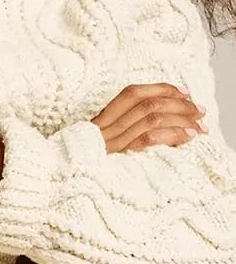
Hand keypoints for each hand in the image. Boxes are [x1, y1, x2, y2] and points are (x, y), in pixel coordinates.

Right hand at [90, 83, 207, 152]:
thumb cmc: (89, 158)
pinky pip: (148, 140)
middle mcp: (106, 124)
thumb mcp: (100, 139)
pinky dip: (171, 135)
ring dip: (180, 119)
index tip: (183, 92)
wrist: (63, 175)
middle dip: (178, 104)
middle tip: (199, 110)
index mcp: (102, 116)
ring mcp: (112, 140)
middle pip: (147, 104)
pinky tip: (187, 137)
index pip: (133, 92)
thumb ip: (122, 126)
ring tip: (199, 125)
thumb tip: (161, 117)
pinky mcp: (118, 156)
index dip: (160, 89)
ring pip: (151, 119)